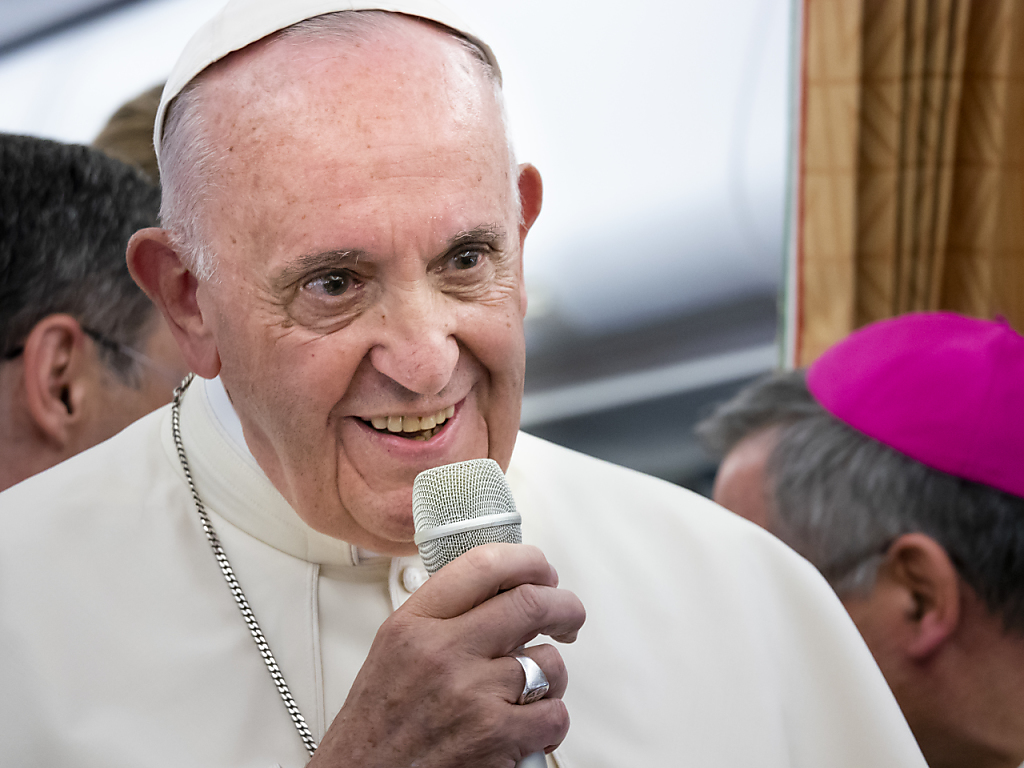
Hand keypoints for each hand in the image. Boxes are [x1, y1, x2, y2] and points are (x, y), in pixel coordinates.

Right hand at [309, 543, 585, 767]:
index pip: (484, 565)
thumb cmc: (377, 723)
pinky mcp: (495, 737)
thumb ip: (442, 616)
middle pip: (531, 603)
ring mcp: (472, 693)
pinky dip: (550, 722)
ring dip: (552, 676)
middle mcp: (444, 651)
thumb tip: (501, 592)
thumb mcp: (395, 649)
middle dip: (564, 607)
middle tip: (568, 617)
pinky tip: (529, 726)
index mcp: (415, 623)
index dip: (528, 561)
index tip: (542, 571)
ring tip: (534, 688)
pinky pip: (553, 714)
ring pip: (549, 663)